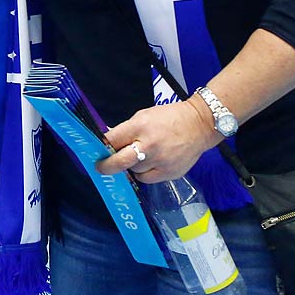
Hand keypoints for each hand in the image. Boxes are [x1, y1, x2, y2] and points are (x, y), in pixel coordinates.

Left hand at [97, 98, 218, 184]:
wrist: (199, 125)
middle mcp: (149, 146)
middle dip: (106, 167)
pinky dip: (145, 173)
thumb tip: (108, 142)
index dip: (101, 147)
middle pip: (119, 162)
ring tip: (141, 156)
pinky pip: (147, 178)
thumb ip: (126, 130)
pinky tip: (151, 163)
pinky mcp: (169, 173)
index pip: (112, 140)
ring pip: (134, 171)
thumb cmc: (169, 118)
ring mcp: (160, 162)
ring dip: (132, 166)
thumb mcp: (144, 116)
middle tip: (100, 167)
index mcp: (140, 126)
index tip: (95, 152)